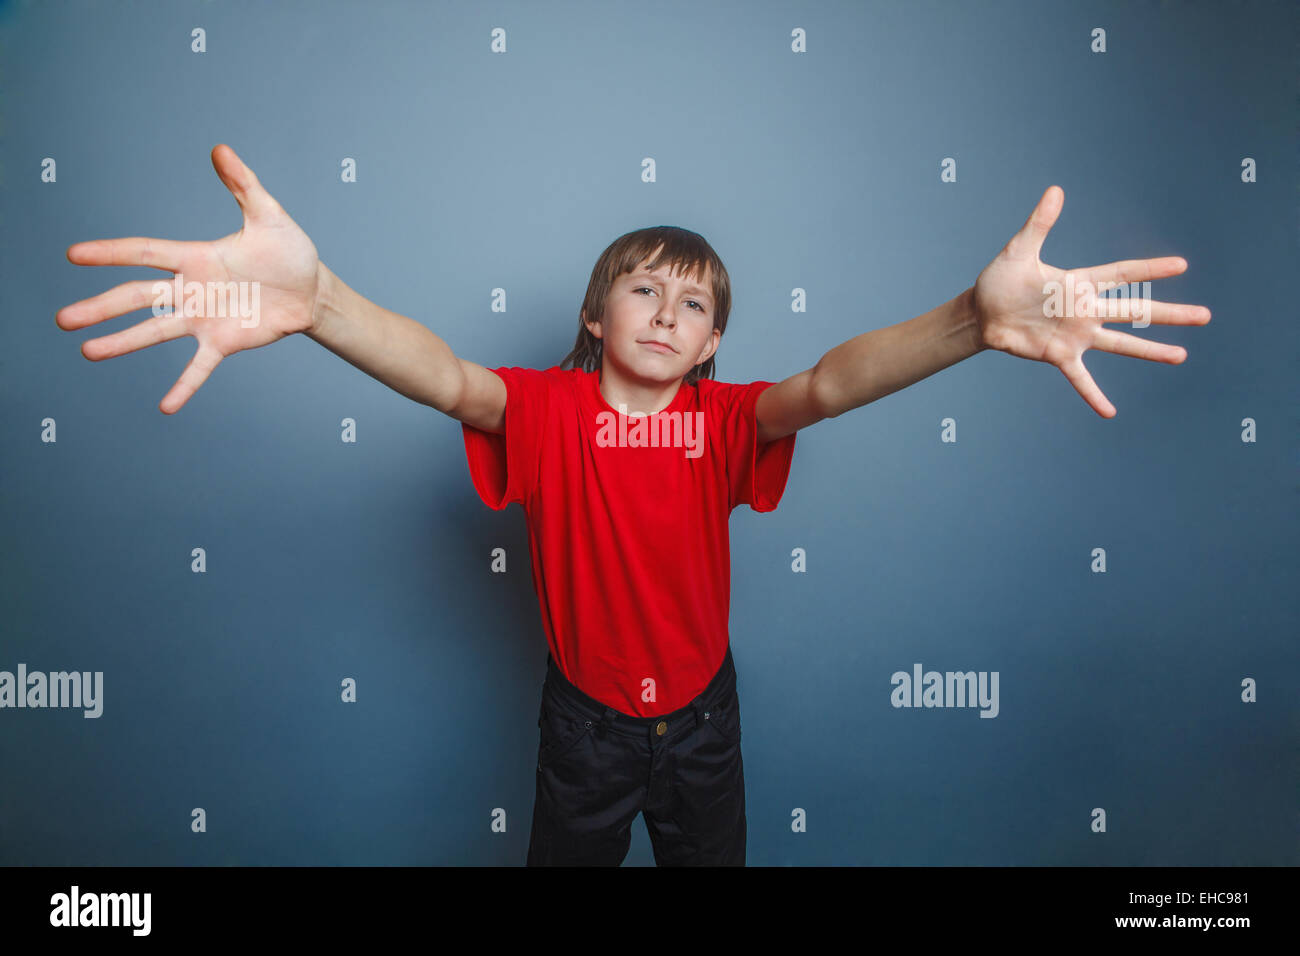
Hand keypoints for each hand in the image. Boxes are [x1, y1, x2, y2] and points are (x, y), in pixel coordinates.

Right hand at [57, 144, 321, 413]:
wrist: (313, 291)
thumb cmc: (289, 251)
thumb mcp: (268, 215)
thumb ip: (243, 184)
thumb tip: (220, 149)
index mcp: (195, 257)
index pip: (144, 253)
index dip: (110, 253)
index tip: (74, 254)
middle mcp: (191, 289)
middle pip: (136, 298)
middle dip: (100, 307)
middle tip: (63, 319)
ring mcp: (204, 318)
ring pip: (155, 332)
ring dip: (122, 343)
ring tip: (88, 352)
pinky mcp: (223, 342)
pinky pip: (199, 368)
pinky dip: (184, 387)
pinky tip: (166, 407)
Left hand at [972, 186, 1211, 417]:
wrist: (980, 313)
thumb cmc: (999, 280)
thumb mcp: (1019, 250)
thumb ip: (1039, 223)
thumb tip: (1055, 190)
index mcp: (1079, 284)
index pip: (1123, 274)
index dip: (1151, 270)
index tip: (1182, 266)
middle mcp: (1085, 310)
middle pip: (1136, 311)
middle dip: (1170, 314)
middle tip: (1204, 315)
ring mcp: (1076, 335)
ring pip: (1121, 344)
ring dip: (1150, 351)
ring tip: (1181, 356)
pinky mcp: (1059, 356)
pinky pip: (1081, 379)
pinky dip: (1093, 395)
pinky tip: (1109, 412)